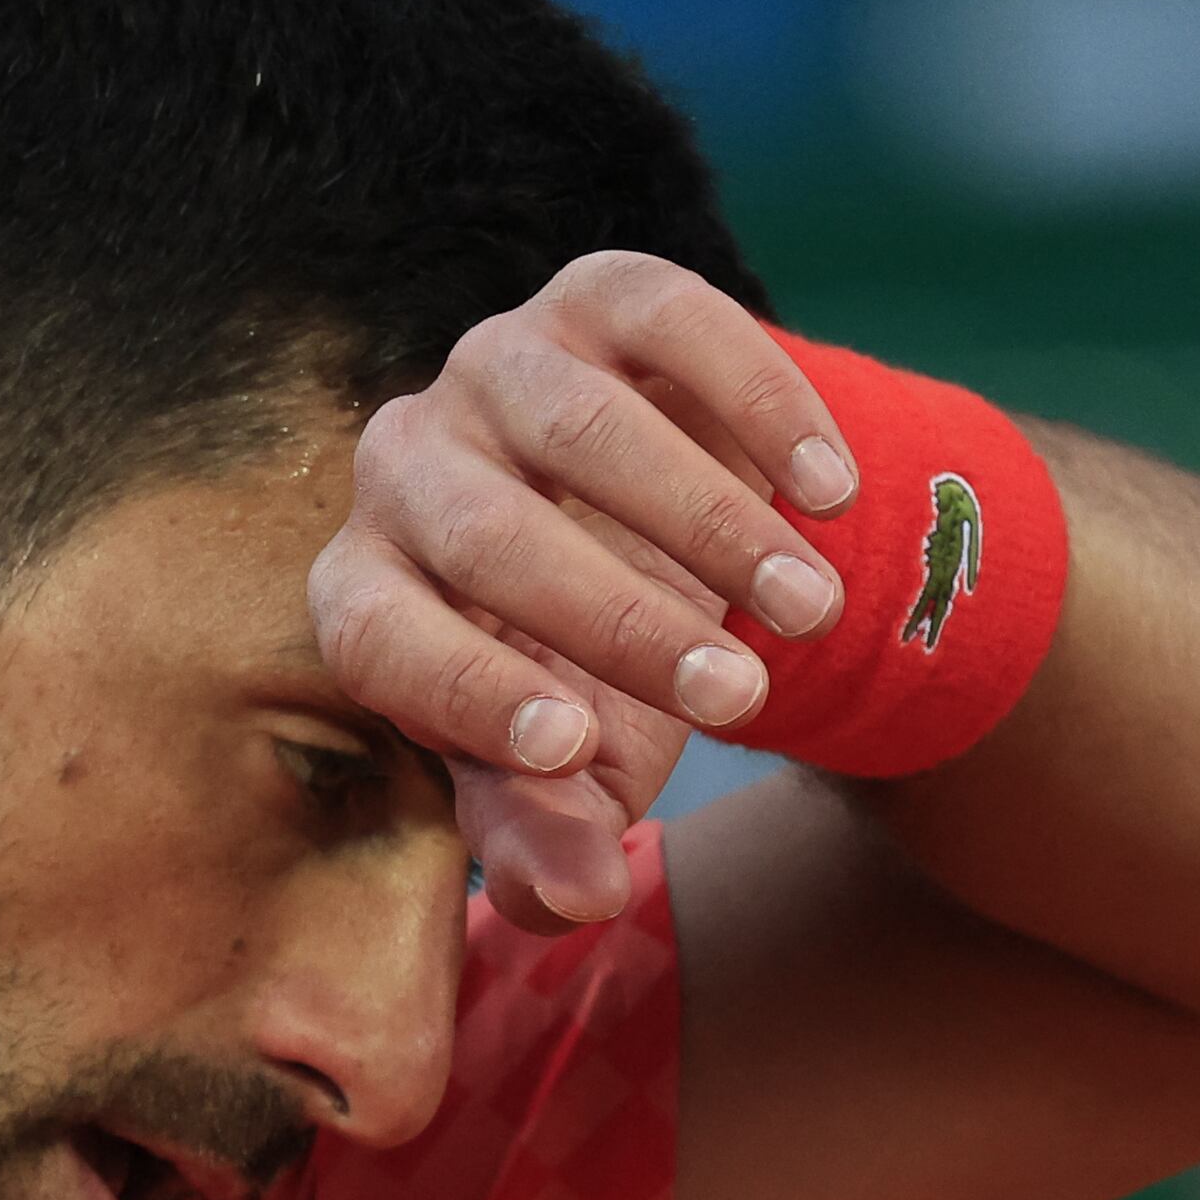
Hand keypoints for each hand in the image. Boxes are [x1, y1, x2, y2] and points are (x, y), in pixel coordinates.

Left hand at [306, 250, 862, 930]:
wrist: (672, 538)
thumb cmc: (597, 679)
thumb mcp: (579, 771)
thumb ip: (553, 838)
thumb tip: (576, 902)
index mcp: (367, 591)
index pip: (377, 638)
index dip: (465, 694)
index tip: (573, 750)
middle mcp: (404, 464)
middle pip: (486, 537)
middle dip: (622, 628)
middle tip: (741, 703)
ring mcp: (495, 364)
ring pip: (580, 426)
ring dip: (708, 527)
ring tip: (811, 611)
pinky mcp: (596, 297)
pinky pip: (670, 320)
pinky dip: (760, 405)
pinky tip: (831, 492)